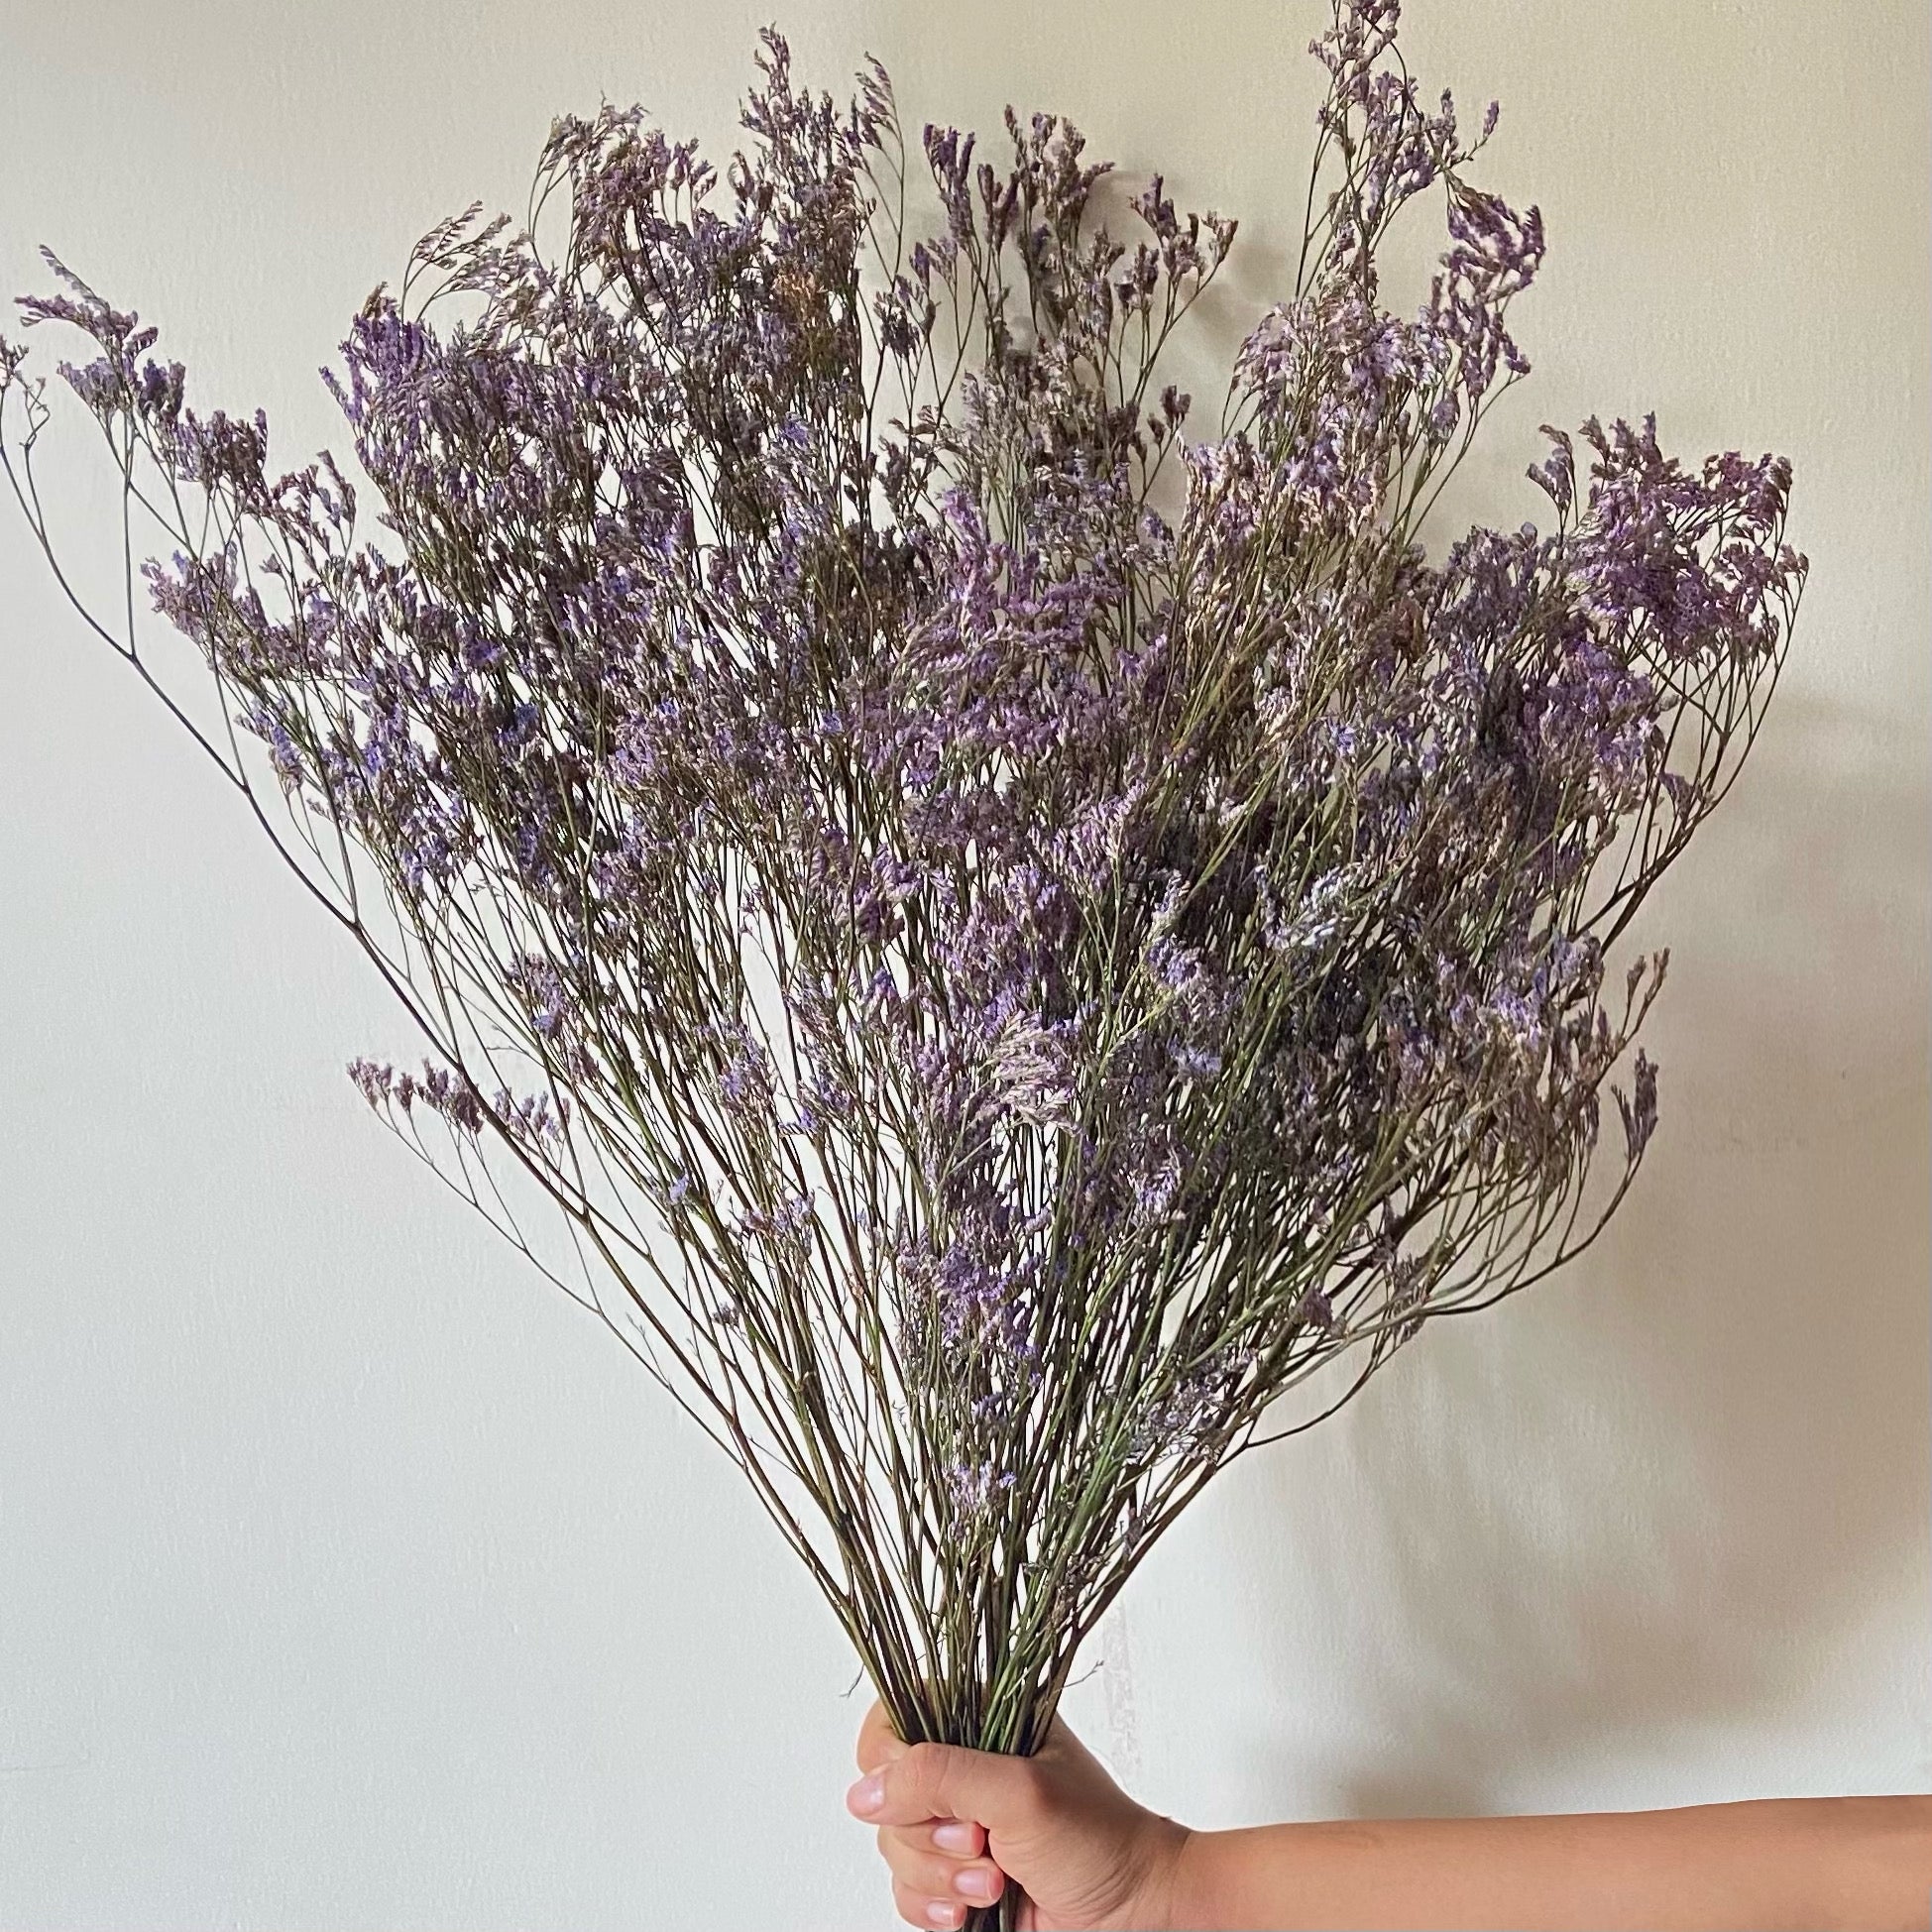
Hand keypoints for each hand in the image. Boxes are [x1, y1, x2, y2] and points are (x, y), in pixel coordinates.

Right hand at [845, 1699, 1190, 1930]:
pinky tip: (970, 1911)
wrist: (1133, 1911)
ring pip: (894, 1849)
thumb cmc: (1097, 1838)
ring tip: (994, 1881)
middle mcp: (962, 1769)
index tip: (924, 1796)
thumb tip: (865, 1793)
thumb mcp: (1018, 1793)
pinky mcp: (956, 1876)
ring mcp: (958, 1825)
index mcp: (978, 1721)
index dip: (891, 1764)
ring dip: (937, 1876)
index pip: (892, 1722)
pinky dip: (932, 1905)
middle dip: (928, 1835)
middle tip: (980, 1843)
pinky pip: (907, 1891)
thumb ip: (940, 1778)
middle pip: (886, 1796)